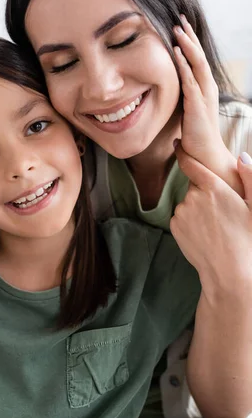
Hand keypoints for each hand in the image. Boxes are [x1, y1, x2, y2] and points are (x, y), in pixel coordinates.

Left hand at [170, 144, 251, 300]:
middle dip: (204, 193)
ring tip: (216, 226)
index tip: (178, 144)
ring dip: (198, 209)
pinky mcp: (175, 227)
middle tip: (222, 212)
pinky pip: (182, 217)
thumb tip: (241, 156)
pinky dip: (190, 222)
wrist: (230, 273)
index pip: (191, 163)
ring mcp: (182, 212)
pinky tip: (206, 234)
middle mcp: (193, 197)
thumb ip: (250, 178)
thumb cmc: (248, 239)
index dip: (183, 152)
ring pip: (188, 203)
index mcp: (215, 188)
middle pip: (195, 187)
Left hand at [173, 15, 242, 195]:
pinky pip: (190, 80)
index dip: (189, 43)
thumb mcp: (186, 112)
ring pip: (196, 64)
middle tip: (180, 18)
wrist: (205, 155)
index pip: (196, 60)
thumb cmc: (195, 136)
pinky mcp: (197, 105)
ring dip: (187, 46)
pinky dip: (184, 65)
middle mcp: (206, 88)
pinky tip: (177, 53)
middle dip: (189, 36)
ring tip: (177, 29)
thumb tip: (167, 94)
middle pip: (199, 56)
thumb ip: (181, 102)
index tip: (180, 27)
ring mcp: (203, 95)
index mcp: (203, 88)